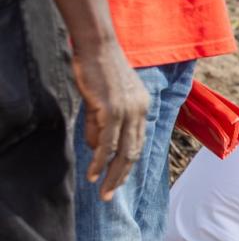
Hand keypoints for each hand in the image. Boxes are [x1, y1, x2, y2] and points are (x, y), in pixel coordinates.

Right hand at [71, 39, 149, 200]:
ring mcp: (128, 112)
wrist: (97, 46)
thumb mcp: (103, 98)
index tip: (116, 179)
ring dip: (111, 175)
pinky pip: (108, 143)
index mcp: (142, 108)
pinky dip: (100, 161)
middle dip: (120, 176)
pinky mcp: (112, 110)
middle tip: (108, 194)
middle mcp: (140, 112)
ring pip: (122, 153)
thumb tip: (96, 147)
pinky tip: (93, 173)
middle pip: (133, 153)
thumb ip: (100, 122)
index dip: (127, 164)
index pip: (138, 143)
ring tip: (101, 191)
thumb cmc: (97, 68)